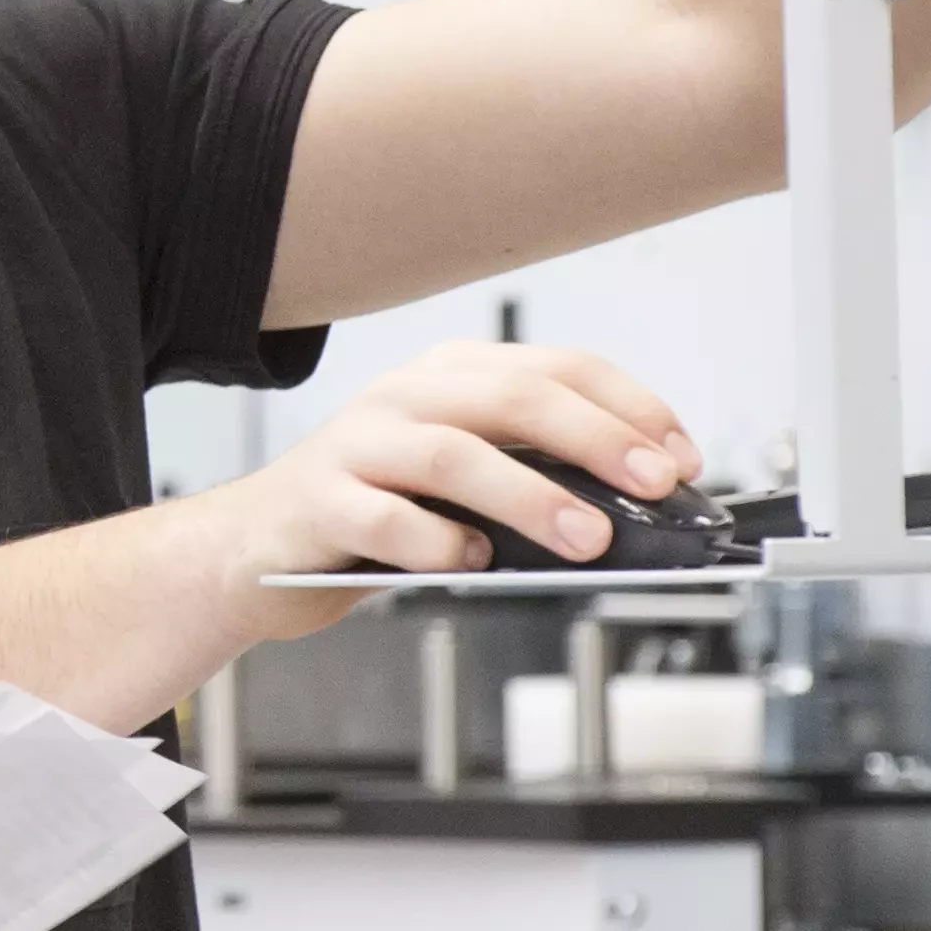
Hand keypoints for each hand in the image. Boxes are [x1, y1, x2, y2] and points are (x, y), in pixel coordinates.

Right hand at [186, 343, 703, 640]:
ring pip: (453, 454)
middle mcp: (403, 399)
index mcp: (448, 378)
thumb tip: (632, 509)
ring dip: (531, 495)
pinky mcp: (317, 505)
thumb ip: (529, 480)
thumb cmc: (372, 518)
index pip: (556, 367)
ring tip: (586, 539)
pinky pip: (383, 520)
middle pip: (512, 396)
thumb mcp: (460, 486)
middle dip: (597, 439)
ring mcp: (355, 447)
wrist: (250, 555)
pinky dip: (436, 543)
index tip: (680, 457)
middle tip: (654, 486)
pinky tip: (470, 562)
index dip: (629, 408)